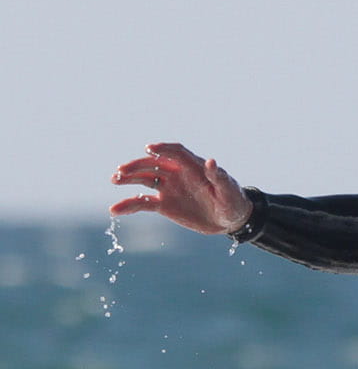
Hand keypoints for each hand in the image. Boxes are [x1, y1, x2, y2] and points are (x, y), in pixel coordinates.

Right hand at [109, 142, 251, 235]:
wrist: (230, 220)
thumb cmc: (233, 201)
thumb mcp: (228, 190)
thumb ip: (219, 177)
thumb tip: (210, 162)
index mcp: (193, 166)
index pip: (175, 152)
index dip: (163, 149)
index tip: (150, 149)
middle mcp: (177, 173)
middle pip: (153, 164)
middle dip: (137, 165)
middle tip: (122, 171)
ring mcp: (168, 188)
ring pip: (144, 180)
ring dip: (128, 179)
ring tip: (114, 180)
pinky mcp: (164, 204)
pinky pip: (143, 203)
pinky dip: (129, 205)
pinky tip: (115, 210)